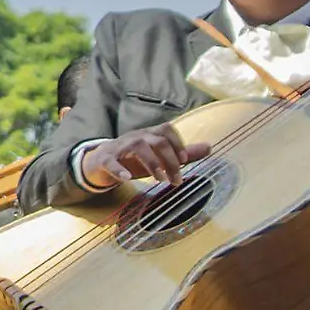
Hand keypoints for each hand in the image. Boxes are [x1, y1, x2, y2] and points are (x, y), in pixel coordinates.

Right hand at [80, 124, 209, 187]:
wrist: (99, 162)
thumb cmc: (133, 159)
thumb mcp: (159, 157)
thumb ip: (183, 153)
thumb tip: (210, 147)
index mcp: (148, 135)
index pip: (166, 130)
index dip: (177, 142)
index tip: (184, 160)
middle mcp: (135, 137)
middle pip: (156, 140)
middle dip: (170, 160)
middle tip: (177, 180)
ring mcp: (119, 147)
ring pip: (138, 146)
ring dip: (152, 163)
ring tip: (161, 180)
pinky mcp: (105, 159)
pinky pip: (111, 160)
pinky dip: (119, 168)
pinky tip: (127, 178)